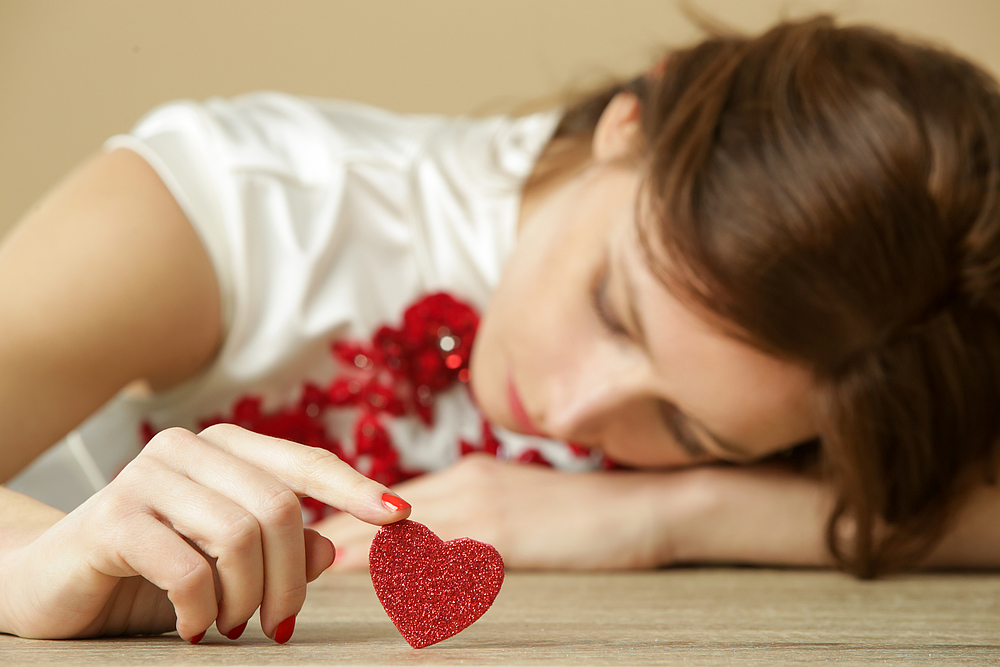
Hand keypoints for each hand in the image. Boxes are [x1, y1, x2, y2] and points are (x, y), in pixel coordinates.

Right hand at [0, 424, 408, 639]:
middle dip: (290, 579)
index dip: (356, 490)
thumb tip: (334, 545)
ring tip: (225, 624)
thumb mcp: (229, 563)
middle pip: (281, 508)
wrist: (54, 584)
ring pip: (241, 535)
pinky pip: (189, 567)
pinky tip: (191, 627)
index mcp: (226, 448)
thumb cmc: (154, 569)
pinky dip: (201, 609)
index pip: (306, 464)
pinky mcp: (114, 518)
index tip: (402, 518)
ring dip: (245, 598)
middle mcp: (190, 449)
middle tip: (277, 623)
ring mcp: (148, 477)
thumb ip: (284, 548)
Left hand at [316, 454, 711, 570]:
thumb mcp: (516, 505)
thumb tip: (421, 544)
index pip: (386, 500)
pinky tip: (383, 596)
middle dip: (336, 538)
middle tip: (287, 559)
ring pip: (403, 536)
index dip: (344, 520)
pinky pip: (445, 561)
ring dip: (357, 560)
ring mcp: (485, 507)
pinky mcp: (506, 535)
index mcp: (465, 476)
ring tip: (311, 579)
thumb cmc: (585, 513)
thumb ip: (470, 515)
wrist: (649, 504)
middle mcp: (465, 483)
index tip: (304, 536)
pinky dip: (409, 580)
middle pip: (381, 515)